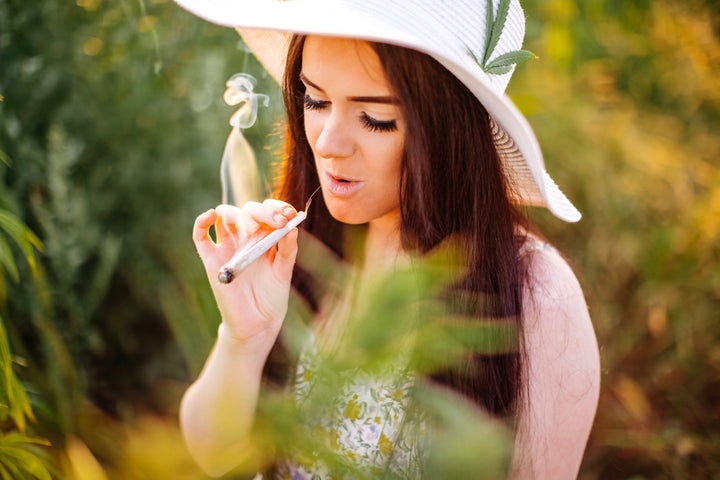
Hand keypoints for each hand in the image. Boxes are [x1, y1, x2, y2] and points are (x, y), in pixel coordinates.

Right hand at [192, 199, 299, 353]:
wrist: (257, 322)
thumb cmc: (272, 295)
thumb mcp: (284, 270)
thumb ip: (287, 249)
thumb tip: (292, 226)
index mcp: (265, 236)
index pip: (268, 210)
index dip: (277, 207)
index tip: (289, 214)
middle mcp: (246, 237)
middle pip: (248, 210)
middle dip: (263, 212)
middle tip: (277, 222)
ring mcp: (228, 246)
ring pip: (225, 216)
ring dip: (239, 214)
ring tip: (254, 228)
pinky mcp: (211, 259)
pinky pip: (200, 235)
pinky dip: (202, 222)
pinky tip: (211, 216)